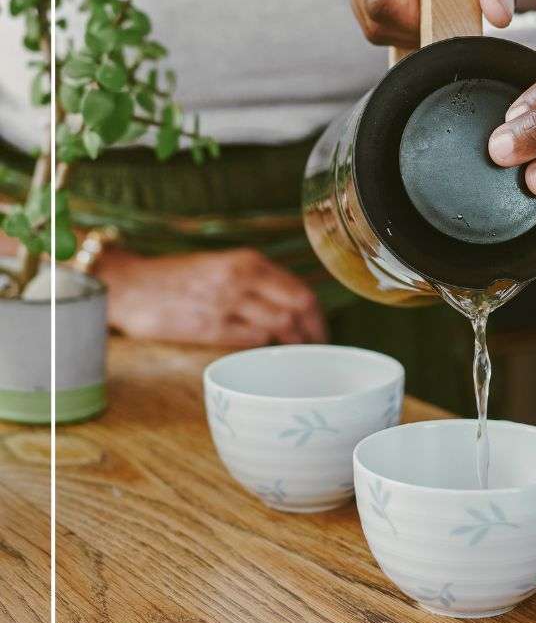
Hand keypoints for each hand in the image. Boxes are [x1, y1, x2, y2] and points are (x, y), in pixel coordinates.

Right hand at [99, 247, 327, 345]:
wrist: (127, 286)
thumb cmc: (176, 279)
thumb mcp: (221, 266)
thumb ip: (255, 281)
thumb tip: (293, 307)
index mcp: (248, 261)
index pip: (301, 291)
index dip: (318, 317)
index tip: (321, 334)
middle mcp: (242, 278)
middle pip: (298, 308)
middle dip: (314, 334)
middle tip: (316, 353)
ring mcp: (226, 302)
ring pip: (279, 326)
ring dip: (292, 346)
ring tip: (295, 361)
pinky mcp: (208, 326)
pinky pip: (250, 341)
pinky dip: (263, 351)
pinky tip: (263, 360)